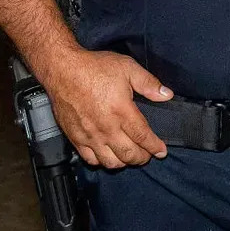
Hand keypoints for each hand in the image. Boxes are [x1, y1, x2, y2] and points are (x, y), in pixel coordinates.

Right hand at [42, 47, 171, 168]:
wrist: (63, 69)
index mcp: (121, 111)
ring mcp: (90, 135)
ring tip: (130, 156)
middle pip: (129, 154)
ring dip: (124, 162)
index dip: (155, 147)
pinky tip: (108, 156)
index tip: (162, 151)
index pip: (143, 137)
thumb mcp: (127, 67)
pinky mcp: (75, 138)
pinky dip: (102, 162)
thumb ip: (148, 83)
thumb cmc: (94, 67)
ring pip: (110, 162)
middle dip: (142, 158)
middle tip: (148, 155)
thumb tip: (166, 95)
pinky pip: (90, 159)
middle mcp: (106, 128)